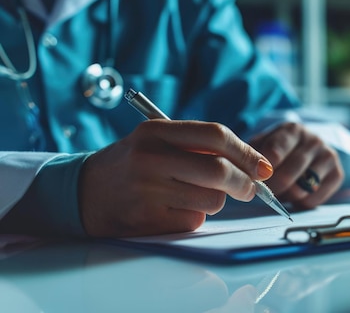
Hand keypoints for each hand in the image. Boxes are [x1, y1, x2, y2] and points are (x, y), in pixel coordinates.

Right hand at [79, 120, 273, 236]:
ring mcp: (148, 190)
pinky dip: (195, 216)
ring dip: (215, 201)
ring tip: (194, 195)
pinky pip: (195, 220)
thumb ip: (199, 145)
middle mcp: (151, 158)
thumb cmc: (132, 164)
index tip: (264, 167)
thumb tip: (253, 164)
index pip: (216, 135)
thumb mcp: (157, 140)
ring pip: (212, 200)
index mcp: (156, 132)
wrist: (83, 192)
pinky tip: (174, 209)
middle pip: (220, 171)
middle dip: (245, 183)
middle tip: (250, 189)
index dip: (247, 152)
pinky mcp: (148, 219)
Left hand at [249, 122, 343, 208]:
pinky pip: (315, 199)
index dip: (261, 171)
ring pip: (302, 188)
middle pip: (288, 174)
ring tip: (280, 193)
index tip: (253, 181)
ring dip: (287, 196)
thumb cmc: (279, 148)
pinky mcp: (337, 174)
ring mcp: (328, 156)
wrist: (308, 147)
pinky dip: (301, 203)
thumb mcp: (263, 143)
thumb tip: (241, 175)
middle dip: (272, 189)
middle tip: (264, 194)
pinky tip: (295, 197)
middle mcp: (313, 140)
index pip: (274, 153)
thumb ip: (251, 156)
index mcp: (292, 130)